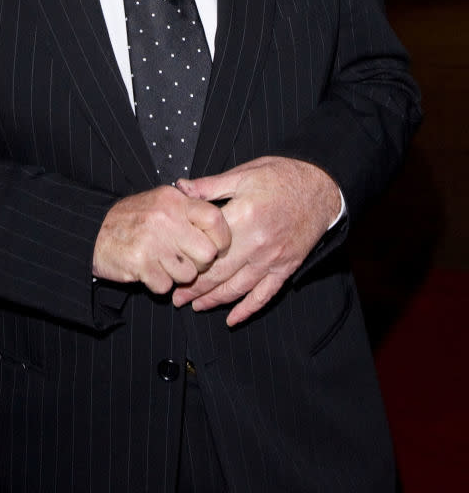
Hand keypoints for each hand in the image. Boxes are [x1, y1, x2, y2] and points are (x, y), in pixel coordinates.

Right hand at [92, 185, 230, 295]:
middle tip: (185, 260)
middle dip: (200, 263)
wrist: (92, 232)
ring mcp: (153, 242)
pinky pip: (166, 286)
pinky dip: (159, 283)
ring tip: (162, 263)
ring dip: (178, 275)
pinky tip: (148, 271)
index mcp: (173, 200)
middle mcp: (165, 218)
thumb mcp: (159, 201)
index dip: (222, 237)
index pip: (215, 218)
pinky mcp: (140, 264)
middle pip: (207, 253)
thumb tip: (218, 220)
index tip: (216, 246)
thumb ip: (187, 208)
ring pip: (188, 274)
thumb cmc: (129, 219)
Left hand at [171, 157, 339, 324]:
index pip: (208, 246)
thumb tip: (180, 188)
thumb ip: (210, 186)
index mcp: (243, 216)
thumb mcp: (243, 173)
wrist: (321, 186)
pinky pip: (265, 295)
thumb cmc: (282, 176)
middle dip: (195, 288)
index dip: (188, 259)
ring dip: (215, 300)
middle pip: (220, 273)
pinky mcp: (287, 267)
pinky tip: (232, 319)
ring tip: (196, 306)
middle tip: (176, 297)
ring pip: (238, 288)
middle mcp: (258, 243)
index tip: (171, 267)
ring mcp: (273, 259)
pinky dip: (247, 309)